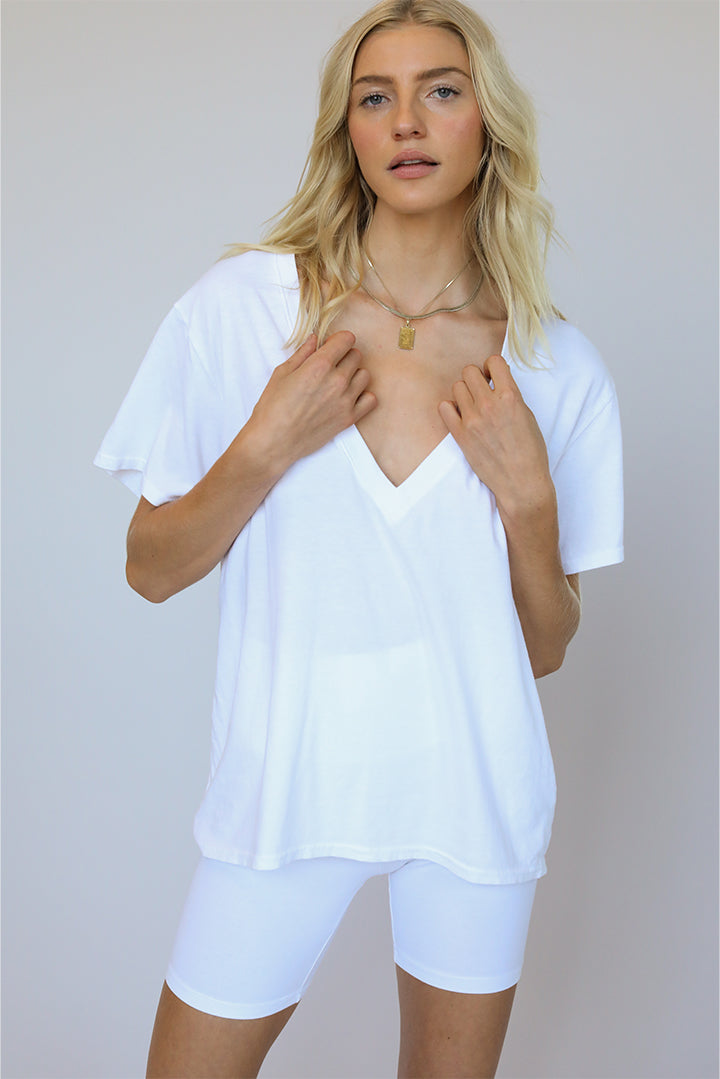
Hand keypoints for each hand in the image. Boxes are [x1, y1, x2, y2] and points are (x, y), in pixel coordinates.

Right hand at [246, 331, 376, 472]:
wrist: (274, 441)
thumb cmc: (272, 407)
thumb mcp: (282, 373)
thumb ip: (302, 353)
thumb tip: (315, 338)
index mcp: (319, 365)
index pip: (347, 339)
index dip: (339, 340)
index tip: (331, 346)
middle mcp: (337, 380)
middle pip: (356, 355)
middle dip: (344, 356)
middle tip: (331, 366)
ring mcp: (346, 400)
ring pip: (365, 375)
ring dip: (354, 375)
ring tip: (339, 382)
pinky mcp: (349, 418)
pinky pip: (371, 399)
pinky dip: (363, 396)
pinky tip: (349, 397)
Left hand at [438, 355, 552, 518]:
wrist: (520, 481)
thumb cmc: (530, 451)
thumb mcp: (527, 415)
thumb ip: (510, 395)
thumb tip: (496, 381)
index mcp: (510, 397)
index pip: (493, 361)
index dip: (492, 367)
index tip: (493, 377)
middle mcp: (489, 405)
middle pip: (469, 371)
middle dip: (476, 378)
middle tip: (482, 390)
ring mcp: (472, 420)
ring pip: (456, 387)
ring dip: (464, 393)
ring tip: (473, 405)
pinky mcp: (460, 434)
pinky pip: (444, 407)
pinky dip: (450, 408)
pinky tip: (461, 416)